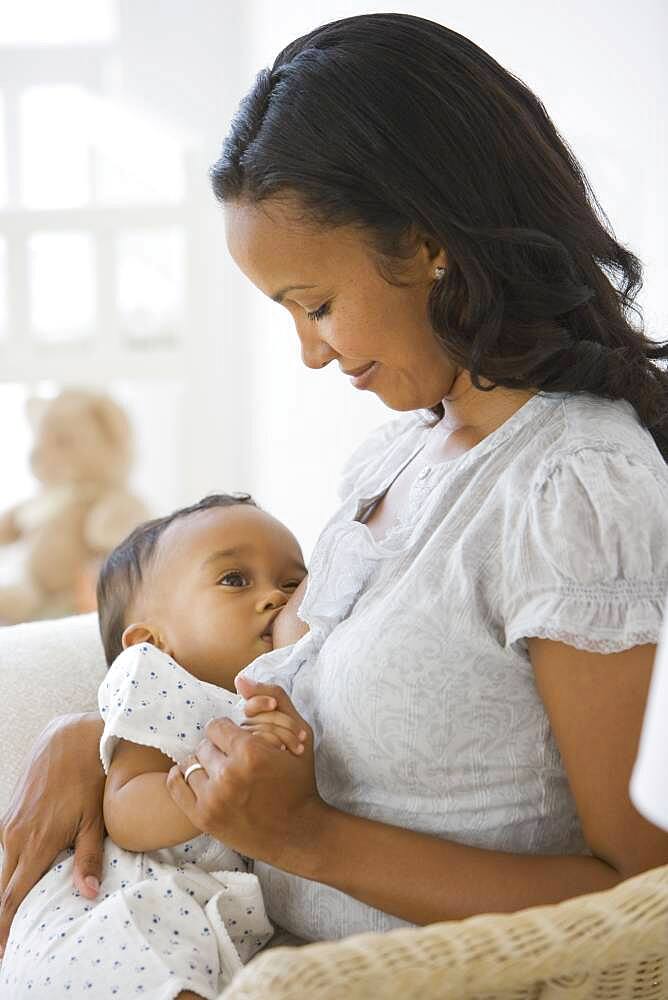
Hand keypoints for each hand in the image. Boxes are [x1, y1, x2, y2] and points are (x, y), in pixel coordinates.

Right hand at [0, 712, 104, 953]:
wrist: (70, 738)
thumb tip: (89, 894)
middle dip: (5, 916)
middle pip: (5, 888)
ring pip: (7, 868)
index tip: (4, 953)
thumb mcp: (96, 818)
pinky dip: (16, 867)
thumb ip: (90, 857)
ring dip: (13, 889)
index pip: (13, 896)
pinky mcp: (11, 814)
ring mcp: (10, 824)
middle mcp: (16, 836)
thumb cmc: (89, 777)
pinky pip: (10, 849)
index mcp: (37, 842)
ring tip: (24, 913)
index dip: (6, 928)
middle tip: (12, 944)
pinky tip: (29, 874)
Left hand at [166, 679, 326, 871]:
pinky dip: (182, 777)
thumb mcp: (299, 732)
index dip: (230, 733)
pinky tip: (200, 778)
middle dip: (218, 749)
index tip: (242, 743)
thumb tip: (240, 679)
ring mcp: (213, 799)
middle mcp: (229, 775)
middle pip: (204, 745)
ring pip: (191, 764)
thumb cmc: (300, 780)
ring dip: (205, 765)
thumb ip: (272, 697)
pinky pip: (176, 785)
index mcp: (250, 752)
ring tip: (222, 773)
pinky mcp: (203, 819)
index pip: (217, 726)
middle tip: (234, 760)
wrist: (299, 833)